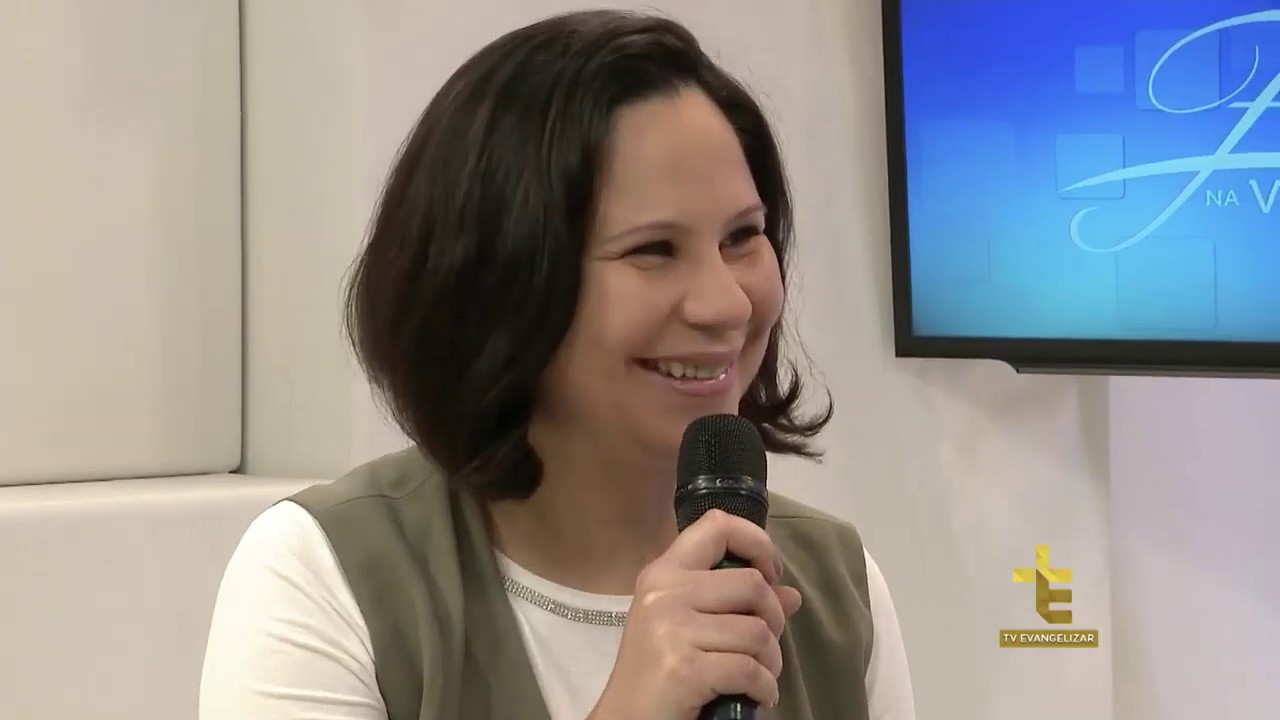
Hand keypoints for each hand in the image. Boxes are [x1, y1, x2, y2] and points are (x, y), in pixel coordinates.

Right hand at [588, 510, 803, 719]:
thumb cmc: (656, 672)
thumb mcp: (687, 627)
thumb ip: (735, 604)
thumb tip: (792, 595)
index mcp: (663, 573)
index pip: (716, 526)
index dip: (757, 542)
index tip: (771, 572)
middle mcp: (664, 592)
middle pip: (752, 584)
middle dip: (773, 618)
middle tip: (765, 643)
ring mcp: (672, 629)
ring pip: (757, 631)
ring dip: (771, 660)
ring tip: (760, 675)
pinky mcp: (684, 668)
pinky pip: (750, 669)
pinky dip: (764, 687)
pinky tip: (757, 696)